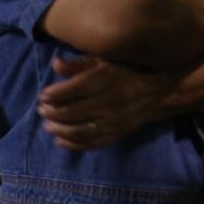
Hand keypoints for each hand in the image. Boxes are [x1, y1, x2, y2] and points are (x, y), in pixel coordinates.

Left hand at [37, 56, 175, 150]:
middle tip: (41, 110)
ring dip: (58, 130)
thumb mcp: (106, 58)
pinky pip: (92, 143)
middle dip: (52, 113)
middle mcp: (111, 100)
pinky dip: (72, 145)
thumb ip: (79, 63)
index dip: (53, 95)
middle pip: (72, 112)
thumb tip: (55, 64)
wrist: (162, 85)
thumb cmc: (128, 67)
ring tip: (47, 125)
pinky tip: (59, 141)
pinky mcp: (118, 132)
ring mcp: (115, 119)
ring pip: (79, 130)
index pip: (73, 90)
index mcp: (107, 78)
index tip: (43, 96)